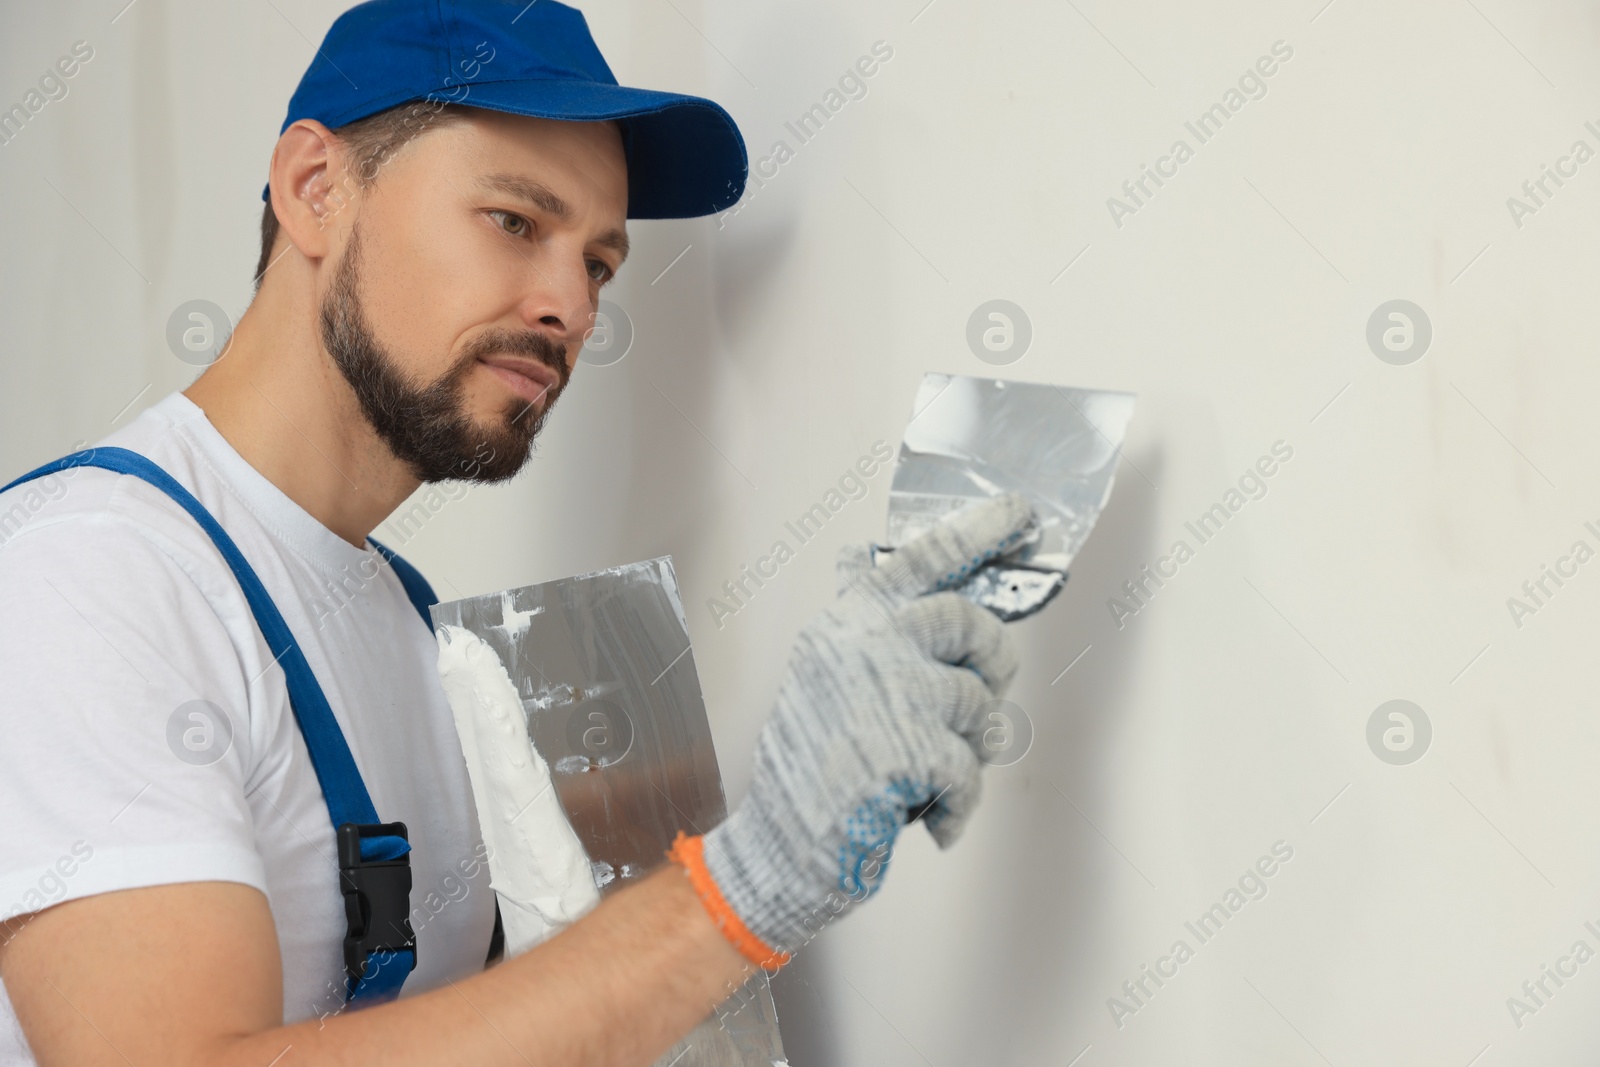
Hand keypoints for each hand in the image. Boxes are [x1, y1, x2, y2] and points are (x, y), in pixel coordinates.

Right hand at [678, 493, 1035, 964]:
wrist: (781, 848)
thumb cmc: (809, 768)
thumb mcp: (823, 677)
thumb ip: (860, 626)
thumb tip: (867, 556)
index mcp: (845, 624)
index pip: (920, 558)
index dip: (979, 530)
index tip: (1021, 513)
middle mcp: (863, 646)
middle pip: (967, 621)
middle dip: (993, 661)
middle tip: (991, 687)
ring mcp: (887, 694)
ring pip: (977, 702)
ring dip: (971, 748)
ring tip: (934, 774)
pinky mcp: (907, 749)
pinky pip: (969, 769)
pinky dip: (959, 804)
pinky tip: (932, 818)